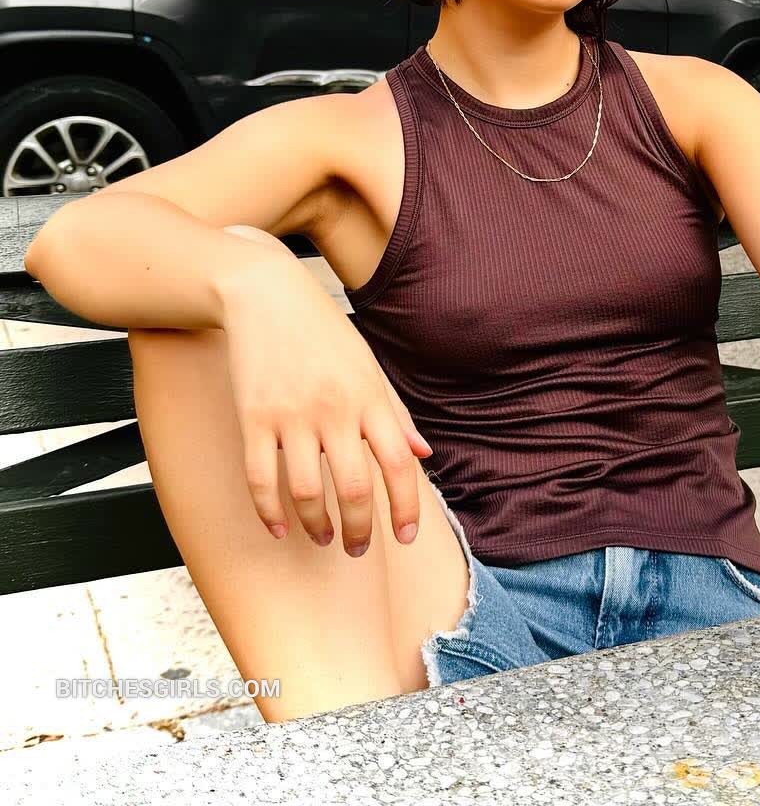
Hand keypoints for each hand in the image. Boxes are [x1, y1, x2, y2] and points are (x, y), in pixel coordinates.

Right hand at [216, 229, 433, 555]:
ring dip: (318, 525)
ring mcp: (292, 415)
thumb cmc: (325, 333)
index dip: (406, 506)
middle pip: (355, 486)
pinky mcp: (253, 417)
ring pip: (307, 491)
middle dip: (361, 529)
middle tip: (358, 549)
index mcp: (370, 397)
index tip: (405, 536)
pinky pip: (260, 478)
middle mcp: (335, 409)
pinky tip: (279, 528)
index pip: (399, 463)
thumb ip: (396, 413)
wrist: (267, 294)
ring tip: (324, 538)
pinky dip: (270, 512)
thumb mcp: (369, 366)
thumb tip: (424, 455)